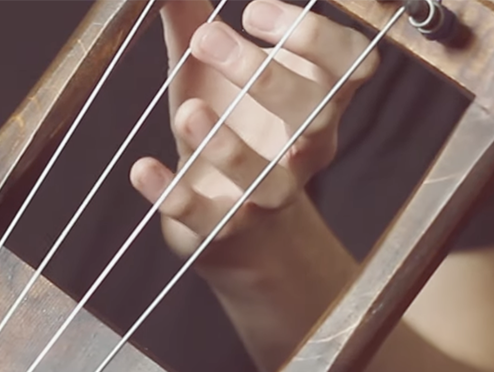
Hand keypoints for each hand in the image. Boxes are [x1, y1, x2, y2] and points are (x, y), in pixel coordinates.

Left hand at [131, 0, 378, 262]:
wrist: (220, 217)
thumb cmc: (224, 125)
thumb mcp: (206, 71)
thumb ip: (192, 23)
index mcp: (317, 98)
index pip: (351, 62)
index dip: (312, 35)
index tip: (252, 12)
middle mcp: (305, 147)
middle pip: (316, 112)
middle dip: (263, 73)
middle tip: (206, 39)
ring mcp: (269, 194)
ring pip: (269, 178)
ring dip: (225, 143)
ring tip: (186, 110)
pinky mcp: (226, 229)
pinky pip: (207, 217)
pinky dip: (172, 194)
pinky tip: (142, 168)